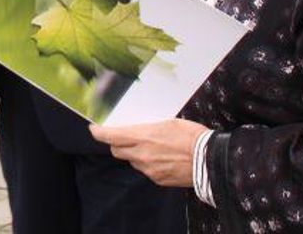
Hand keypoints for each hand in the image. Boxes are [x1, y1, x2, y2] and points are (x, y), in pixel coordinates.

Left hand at [89, 118, 206, 187]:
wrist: (209, 160)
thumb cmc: (191, 136)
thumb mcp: (168, 122)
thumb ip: (148, 127)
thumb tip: (139, 129)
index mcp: (143, 136)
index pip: (111, 136)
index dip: (99, 133)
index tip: (94, 130)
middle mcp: (141, 154)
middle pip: (117, 150)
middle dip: (117, 144)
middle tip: (122, 138)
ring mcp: (148, 169)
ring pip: (132, 161)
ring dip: (135, 154)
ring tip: (151, 148)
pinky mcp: (157, 179)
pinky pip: (146, 171)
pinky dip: (148, 164)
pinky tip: (161, 159)